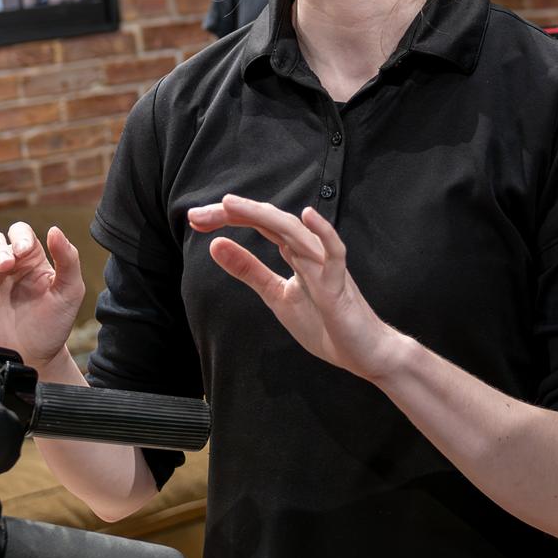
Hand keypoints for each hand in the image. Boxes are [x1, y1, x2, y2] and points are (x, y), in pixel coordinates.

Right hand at [0, 221, 86, 374]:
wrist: (33, 358)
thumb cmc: (53, 324)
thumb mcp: (69, 292)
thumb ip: (67, 260)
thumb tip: (55, 229)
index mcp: (28, 259)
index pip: (19, 232)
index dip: (19, 236)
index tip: (23, 251)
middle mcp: (3, 265)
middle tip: (4, 266)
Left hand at [187, 195, 405, 380]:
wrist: (363, 352)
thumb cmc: (325, 323)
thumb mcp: (276, 296)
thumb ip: (249, 271)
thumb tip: (216, 246)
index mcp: (294, 253)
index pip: (258, 225)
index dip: (227, 219)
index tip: (194, 220)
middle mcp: (308, 251)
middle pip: (270, 221)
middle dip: (234, 214)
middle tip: (196, 215)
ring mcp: (325, 265)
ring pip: (294, 231)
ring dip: (262, 215)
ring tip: (230, 205)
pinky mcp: (340, 283)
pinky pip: (334, 254)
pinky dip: (324, 233)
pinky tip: (306, 217)